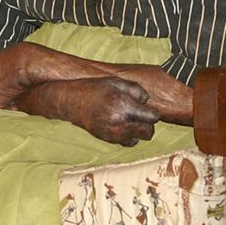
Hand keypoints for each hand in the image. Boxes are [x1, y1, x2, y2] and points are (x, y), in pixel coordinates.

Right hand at [21, 76, 160, 145]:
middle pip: (148, 133)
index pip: (152, 117)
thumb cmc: (95, 88)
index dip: (153, 112)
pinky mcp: (108, 139)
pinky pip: (127, 142)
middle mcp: (120, 123)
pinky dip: (128, 136)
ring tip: (129, 119)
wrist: (72, 101)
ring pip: (138, 139)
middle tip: (141, 115)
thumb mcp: (117, 82)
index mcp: (124, 107)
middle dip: (148, 124)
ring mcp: (113, 133)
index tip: (147, 108)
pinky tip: (122, 124)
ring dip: (138, 131)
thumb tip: (146, 101)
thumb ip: (136, 90)